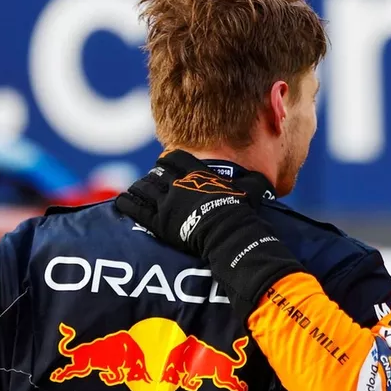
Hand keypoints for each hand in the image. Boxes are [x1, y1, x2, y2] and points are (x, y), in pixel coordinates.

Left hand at [116, 150, 303, 314]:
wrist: (228, 231)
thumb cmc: (243, 211)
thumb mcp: (252, 190)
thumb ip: (254, 182)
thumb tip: (268, 183)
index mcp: (197, 172)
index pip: (176, 159)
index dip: (170, 162)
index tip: (167, 165)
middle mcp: (177, 182)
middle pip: (157, 173)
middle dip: (153, 177)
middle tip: (151, 183)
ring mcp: (166, 200)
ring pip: (143, 189)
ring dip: (138, 189)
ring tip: (134, 192)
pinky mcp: (158, 219)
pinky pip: (136, 208)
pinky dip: (127, 203)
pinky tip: (121, 202)